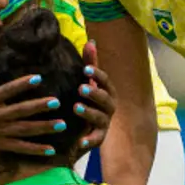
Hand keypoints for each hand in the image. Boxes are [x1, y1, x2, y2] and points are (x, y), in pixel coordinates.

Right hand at [0, 43, 70, 159]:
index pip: (7, 91)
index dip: (22, 85)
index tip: (38, 78)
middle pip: (21, 111)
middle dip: (39, 107)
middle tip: (57, 102)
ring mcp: (0, 132)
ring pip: (25, 130)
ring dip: (43, 128)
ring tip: (62, 125)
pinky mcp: (0, 145)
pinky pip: (20, 148)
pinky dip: (35, 150)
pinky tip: (51, 150)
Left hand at [73, 39, 115, 153]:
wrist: (85, 129)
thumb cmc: (87, 100)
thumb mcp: (88, 82)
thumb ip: (90, 64)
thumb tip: (91, 42)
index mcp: (106, 92)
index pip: (105, 81)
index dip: (97, 74)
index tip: (85, 69)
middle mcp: (108, 107)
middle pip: (105, 99)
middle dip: (94, 93)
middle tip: (80, 88)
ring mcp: (104, 123)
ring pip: (100, 118)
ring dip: (89, 112)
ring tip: (76, 107)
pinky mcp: (97, 138)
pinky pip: (95, 140)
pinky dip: (88, 141)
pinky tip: (79, 141)